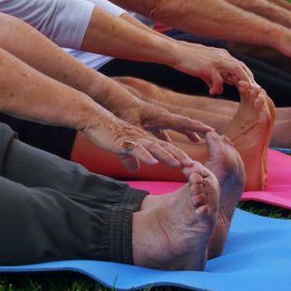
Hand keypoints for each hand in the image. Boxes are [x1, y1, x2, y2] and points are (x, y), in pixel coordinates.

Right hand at [80, 112, 194, 172]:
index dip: (180, 157)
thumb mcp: (122, 150)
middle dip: (181, 157)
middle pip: (167, 147)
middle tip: (194, 167)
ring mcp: (135, 138)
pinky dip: (146, 155)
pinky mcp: (124, 141)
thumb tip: (135, 169)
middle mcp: (144, 138)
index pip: (167, 149)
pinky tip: (153, 162)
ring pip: (155, 147)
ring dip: (168, 156)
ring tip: (180, 164)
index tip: (192, 167)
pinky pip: (137, 149)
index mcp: (146, 140)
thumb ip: (130, 159)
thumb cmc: (108, 134)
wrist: (95, 120)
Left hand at [106, 92, 214, 142]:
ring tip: (196, 140)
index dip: (197, 127)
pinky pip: (164, 129)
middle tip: (211, 135)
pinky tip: (170, 144)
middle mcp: (162, 116)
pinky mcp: (150, 121)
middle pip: (183, 123)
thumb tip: (134, 169)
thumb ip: (132, 150)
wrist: (115, 100)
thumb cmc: (123, 112)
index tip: (211, 131)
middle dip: (196, 129)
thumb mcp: (129, 130)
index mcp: (161, 117)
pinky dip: (170, 136)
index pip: (183, 122)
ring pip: (174, 126)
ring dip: (185, 132)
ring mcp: (157, 118)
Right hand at [172, 43, 255, 94]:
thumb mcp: (203, 67)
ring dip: (242, 81)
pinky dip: (218, 88)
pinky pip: (219, 80)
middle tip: (253, 91)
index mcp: (221, 54)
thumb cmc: (187, 59)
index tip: (250, 86)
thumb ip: (212, 77)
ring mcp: (215, 61)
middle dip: (249, 79)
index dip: (246, 75)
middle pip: (242, 67)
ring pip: (236, 70)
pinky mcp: (208, 67)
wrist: (175, 52)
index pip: (239, 64)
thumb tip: (219, 89)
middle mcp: (221, 56)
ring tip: (243, 91)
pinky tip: (212, 93)